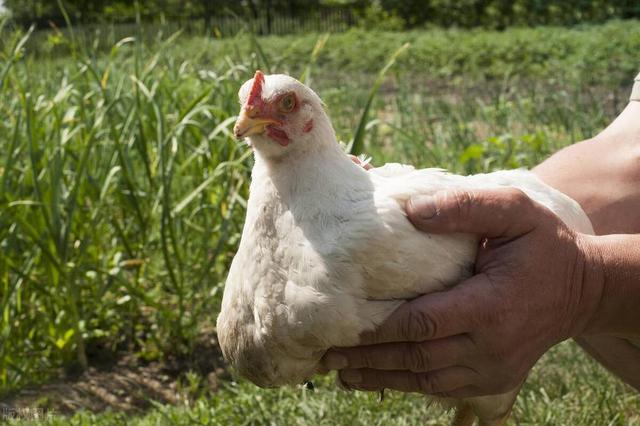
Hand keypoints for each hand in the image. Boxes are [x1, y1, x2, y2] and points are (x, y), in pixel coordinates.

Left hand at [322, 188, 603, 397]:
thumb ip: (466, 206)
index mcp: (491, 304)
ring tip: (343, 372)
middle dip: (369, 357)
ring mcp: (493, 367)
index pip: (422, 322)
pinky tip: (381, 378)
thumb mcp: (515, 211)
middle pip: (417, 357)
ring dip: (382, 377)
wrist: (583, 289)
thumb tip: (412, 211)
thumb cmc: (544, 245)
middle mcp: (491, 346)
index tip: (342, 323)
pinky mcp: (495, 378)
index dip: (379, 327)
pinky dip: (408, 383)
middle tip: (328, 354)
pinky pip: (442, 387)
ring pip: (426, 379)